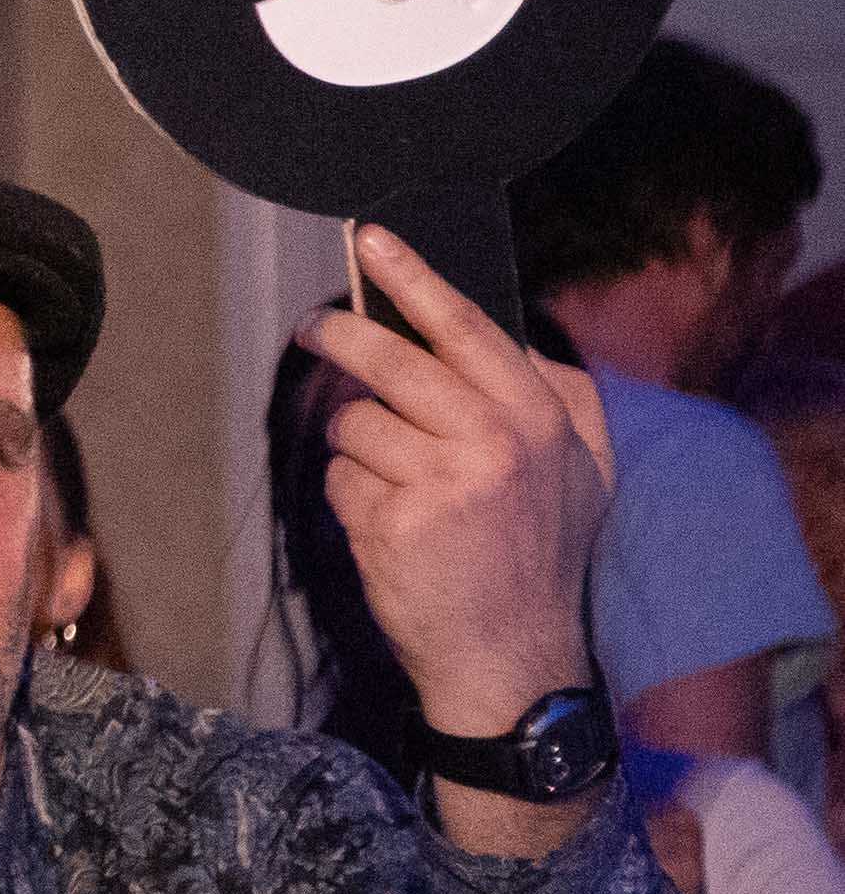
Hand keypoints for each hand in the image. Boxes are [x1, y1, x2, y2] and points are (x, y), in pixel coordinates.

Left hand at [295, 225, 611, 766]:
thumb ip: (555, 398)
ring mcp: (442, 481)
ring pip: (354, 423)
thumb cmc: (538, 557)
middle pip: (389, 362)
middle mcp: (496, 440)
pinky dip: (350, 498)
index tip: (368, 238)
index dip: (412, 277)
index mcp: (542, 417)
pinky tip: (391, 531)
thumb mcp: (580, 472)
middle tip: (313, 330)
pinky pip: (339, 478)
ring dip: (358, 451)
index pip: (464, 328)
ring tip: (400, 492)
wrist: (513, 655)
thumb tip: (498, 336)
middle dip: (340, 340)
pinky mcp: (393, 521)